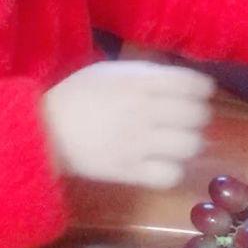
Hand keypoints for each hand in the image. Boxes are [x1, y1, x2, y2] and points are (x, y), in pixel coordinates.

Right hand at [43, 61, 213, 188]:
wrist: (45, 130)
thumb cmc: (78, 95)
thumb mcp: (110, 72)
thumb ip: (146, 74)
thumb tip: (183, 81)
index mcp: (138, 83)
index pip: (193, 84)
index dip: (202, 89)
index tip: (196, 93)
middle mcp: (143, 111)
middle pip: (197, 116)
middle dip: (197, 116)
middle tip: (185, 119)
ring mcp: (137, 144)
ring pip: (190, 146)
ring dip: (188, 143)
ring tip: (175, 142)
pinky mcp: (129, 171)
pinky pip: (170, 175)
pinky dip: (172, 169)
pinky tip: (162, 162)